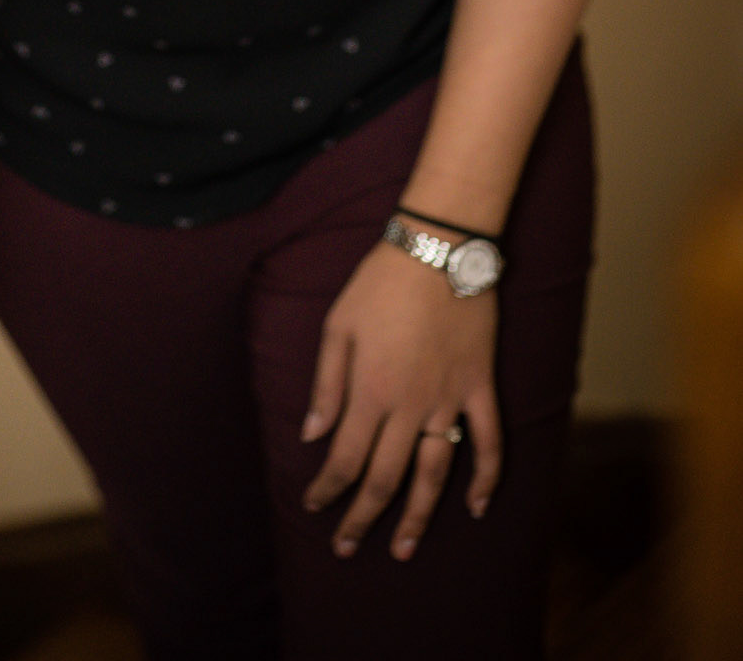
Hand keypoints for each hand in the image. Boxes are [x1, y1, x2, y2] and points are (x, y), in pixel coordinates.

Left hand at [300, 239, 501, 559]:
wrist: (438, 250)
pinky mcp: (479, 388)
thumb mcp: (338, 325)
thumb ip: (326, 385)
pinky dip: (486, 478)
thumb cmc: (380, 283)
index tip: (314, 506)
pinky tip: (475, 507)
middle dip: (362, 516)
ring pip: (433, 474)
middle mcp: (409, 407)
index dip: (328, 488)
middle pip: (384, 477)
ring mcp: (448, 401)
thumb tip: (312, 434)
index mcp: (369, 391)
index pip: (345, 458)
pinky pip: (488, 442)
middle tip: (346, 547)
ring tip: (402, 549)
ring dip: (417, 515)